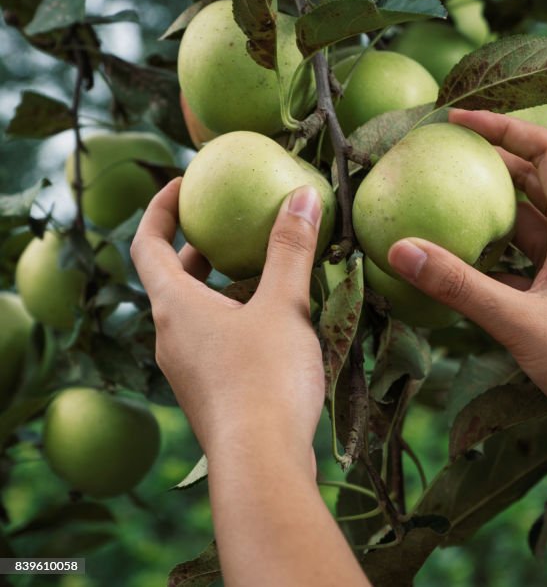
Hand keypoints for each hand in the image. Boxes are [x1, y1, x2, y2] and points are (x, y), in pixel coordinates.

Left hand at [131, 179, 324, 468]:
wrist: (261, 462)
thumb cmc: (265, 378)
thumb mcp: (283, 305)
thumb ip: (290, 250)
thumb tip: (299, 195)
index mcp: (174, 306)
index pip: (146, 244)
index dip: (160, 210)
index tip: (182, 184)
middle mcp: (169, 336)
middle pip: (171, 280)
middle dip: (197, 249)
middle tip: (227, 227)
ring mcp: (186, 369)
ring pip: (194, 314)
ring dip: (219, 287)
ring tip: (261, 273)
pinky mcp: (208, 394)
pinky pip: (211, 342)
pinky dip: (233, 319)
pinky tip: (273, 325)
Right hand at [387, 109, 546, 427]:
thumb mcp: (520, 322)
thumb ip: (460, 286)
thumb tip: (402, 250)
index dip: (505, 126)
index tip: (459, 120)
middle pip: (536, 179)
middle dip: (492, 161)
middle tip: (443, 156)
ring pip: (531, 222)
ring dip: (493, 211)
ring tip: (444, 203)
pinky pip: (529, 259)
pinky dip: (498, 254)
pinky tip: (464, 264)